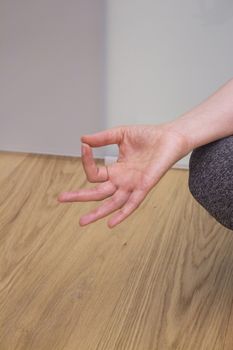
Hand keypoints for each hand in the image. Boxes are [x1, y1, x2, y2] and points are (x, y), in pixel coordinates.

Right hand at [57, 124, 189, 227]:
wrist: (169, 137)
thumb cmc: (148, 136)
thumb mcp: (120, 134)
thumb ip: (102, 138)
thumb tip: (82, 140)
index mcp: (116, 170)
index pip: (94, 173)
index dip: (86, 161)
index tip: (84, 147)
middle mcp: (122, 181)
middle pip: (97, 193)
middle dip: (79, 197)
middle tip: (61, 198)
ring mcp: (132, 186)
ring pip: (111, 203)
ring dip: (97, 213)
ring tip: (81, 221)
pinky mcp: (144, 186)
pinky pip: (133, 203)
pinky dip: (122, 214)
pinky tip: (111, 223)